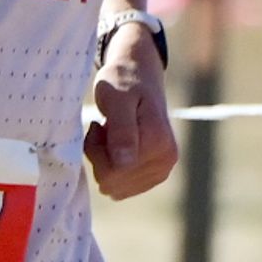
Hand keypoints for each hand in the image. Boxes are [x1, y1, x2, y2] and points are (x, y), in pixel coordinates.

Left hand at [85, 26, 177, 198]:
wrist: (138, 75)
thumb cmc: (123, 83)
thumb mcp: (116, 100)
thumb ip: (121, 131)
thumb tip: (124, 164)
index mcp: (159, 144)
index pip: (110, 173)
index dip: (95, 151)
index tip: (98, 125)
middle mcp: (166, 161)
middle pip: (111, 182)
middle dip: (98, 156)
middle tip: (102, 128)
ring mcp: (162, 170)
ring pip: (114, 186)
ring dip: (103, 160)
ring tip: (110, 133)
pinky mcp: (154, 174)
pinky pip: (120, 187)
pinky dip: (110, 166)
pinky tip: (115, 144)